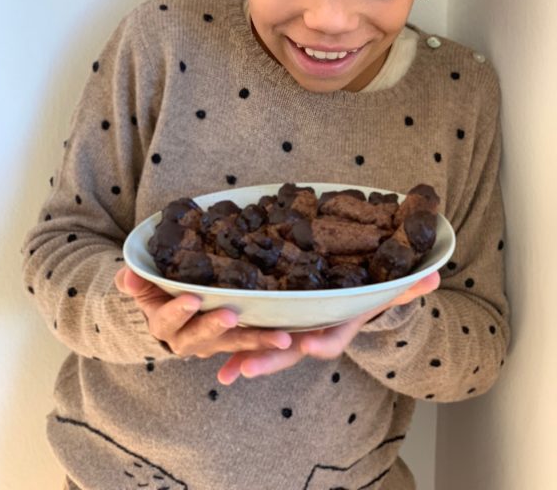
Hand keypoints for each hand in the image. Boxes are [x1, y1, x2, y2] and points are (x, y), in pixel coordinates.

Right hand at [114, 267, 291, 358]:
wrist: (164, 312)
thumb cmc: (154, 291)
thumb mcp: (140, 285)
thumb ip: (135, 281)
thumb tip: (128, 274)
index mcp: (164, 324)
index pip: (169, 320)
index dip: (180, 310)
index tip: (193, 298)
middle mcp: (188, 339)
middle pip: (203, 338)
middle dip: (217, 327)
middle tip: (233, 314)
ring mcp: (214, 342)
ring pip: (235, 344)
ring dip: (257, 341)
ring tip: (281, 338)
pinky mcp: (235, 339)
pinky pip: (253, 343)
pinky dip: (270, 341)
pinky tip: (293, 336)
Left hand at [217, 270, 440, 384]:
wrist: (348, 304)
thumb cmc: (363, 293)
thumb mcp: (385, 286)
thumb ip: (408, 283)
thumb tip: (435, 274)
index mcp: (335, 325)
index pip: (329, 340)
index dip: (319, 344)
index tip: (308, 347)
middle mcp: (312, 333)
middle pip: (290, 351)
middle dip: (268, 360)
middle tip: (246, 370)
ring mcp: (291, 332)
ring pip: (266, 348)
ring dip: (244, 358)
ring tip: (224, 372)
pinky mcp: (273, 323)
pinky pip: (252, 335)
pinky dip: (233, 344)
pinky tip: (211, 354)